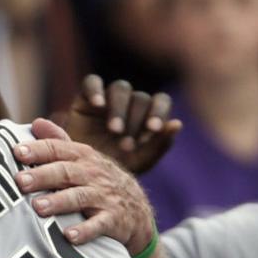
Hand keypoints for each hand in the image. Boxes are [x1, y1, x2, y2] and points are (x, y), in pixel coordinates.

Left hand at [15, 128, 157, 252]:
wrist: (137, 209)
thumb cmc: (100, 182)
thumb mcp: (84, 159)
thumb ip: (59, 142)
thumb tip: (36, 123)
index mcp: (83, 157)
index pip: (58, 149)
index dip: (38, 150)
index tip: (17, 152)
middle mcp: (93, 174)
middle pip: (65, 172)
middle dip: (42, 175)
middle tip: (20, 181)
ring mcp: (104, 197)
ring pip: (79, 197)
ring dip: (59, 202)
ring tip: (38, 207)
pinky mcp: (113, 220)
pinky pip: (99, 225)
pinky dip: (85, 231)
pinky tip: (70, 236)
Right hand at [66, 75, 182, 173]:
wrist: (80, 175)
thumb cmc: (114, 170)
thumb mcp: (139, 162)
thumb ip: (159, 144)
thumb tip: (178, 123)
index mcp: (147, 116)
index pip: (161, 102)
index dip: (159, 111)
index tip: (154, 129)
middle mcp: (130, 104)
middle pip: (140, 98)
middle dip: (135, 121)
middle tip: (126, 145)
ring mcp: (108, 98)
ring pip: (120, 89)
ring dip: (119, 109)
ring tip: (114, 130)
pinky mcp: (86, 98)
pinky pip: (92, 82)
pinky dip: (96, 91)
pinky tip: (98, 105)